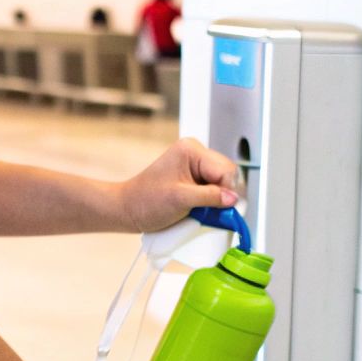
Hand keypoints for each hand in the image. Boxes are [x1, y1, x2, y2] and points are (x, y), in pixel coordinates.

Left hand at [115, 137, 240, 232]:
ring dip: (216, 200)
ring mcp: (195, 166)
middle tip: (206, 209)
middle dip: (221, 195)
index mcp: (191, 150)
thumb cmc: (145, 201)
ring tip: (198, 209)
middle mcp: (195, 154)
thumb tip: (233, 198)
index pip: (226, 169)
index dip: (225, 190)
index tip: (218, 208)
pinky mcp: (195, 179)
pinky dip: (210, 201)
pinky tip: (198, 208)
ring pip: (223, 184)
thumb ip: (209, 197)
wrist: (128, 210)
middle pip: (227, 175)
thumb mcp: (180, 199)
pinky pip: (214, 189)